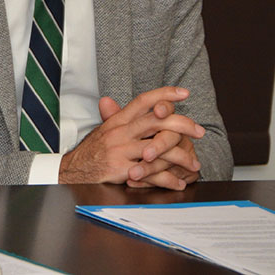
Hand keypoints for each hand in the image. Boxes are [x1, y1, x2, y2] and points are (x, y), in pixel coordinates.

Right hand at [59, 86, 204, 186]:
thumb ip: (114, 115)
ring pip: (158, 149)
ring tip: (194, 164)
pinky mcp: (123, 169)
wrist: (74, 170)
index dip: (165, 94)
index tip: (184, 93)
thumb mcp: (104, 128)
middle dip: (183, 125)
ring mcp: (122, 150)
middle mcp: (121, 131)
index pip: (144, 101)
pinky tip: (178, 182)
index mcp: (119, 119)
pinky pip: (151, 174)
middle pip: (156, 121)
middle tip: (199, 131)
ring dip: (181, 157)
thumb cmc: (92, 150)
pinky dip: (168, 179)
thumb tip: (111, 100)